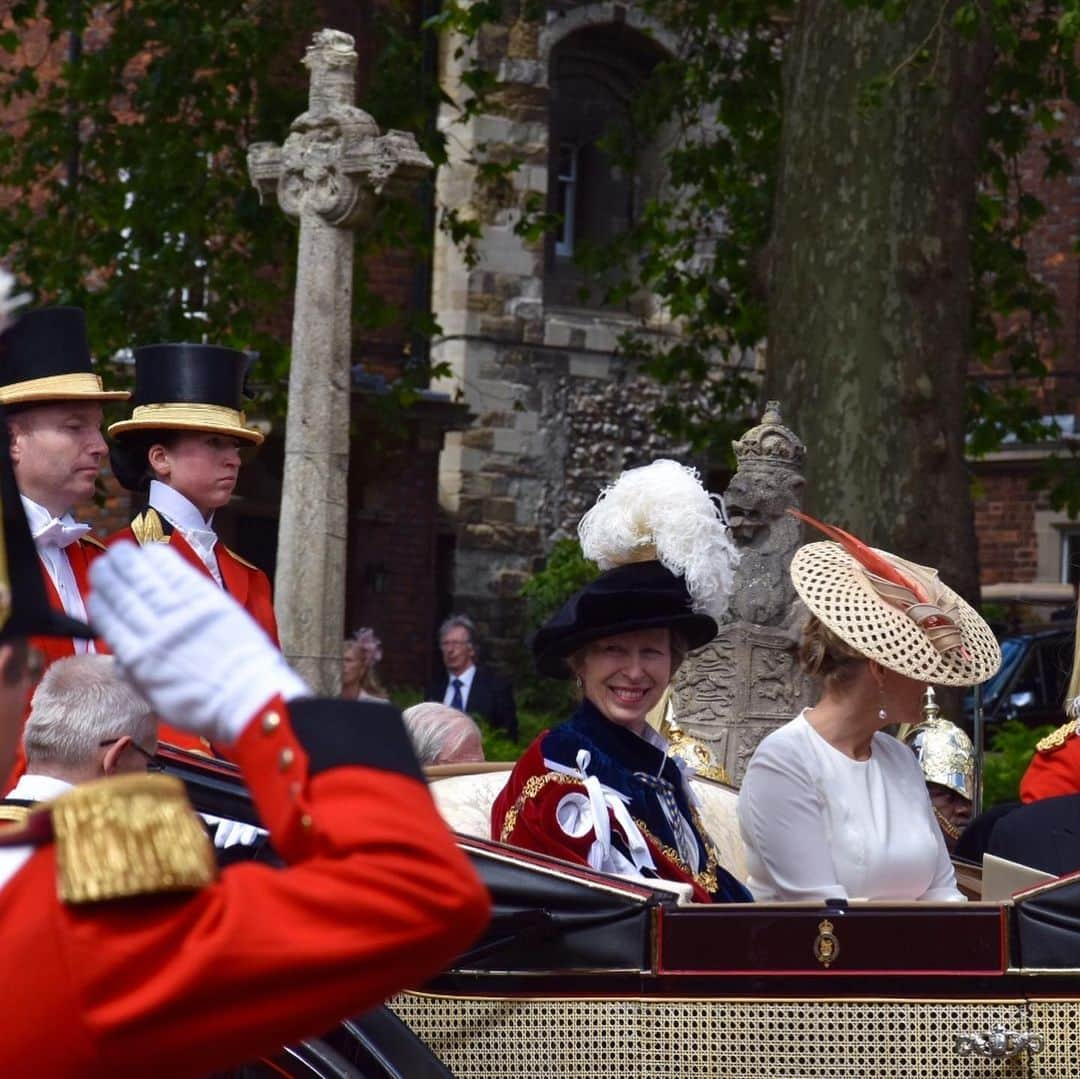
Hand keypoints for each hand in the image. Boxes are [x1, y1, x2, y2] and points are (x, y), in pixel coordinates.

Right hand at [89, 542, 308, 744]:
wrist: (248, 699)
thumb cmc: (206, 708)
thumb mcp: (160, 702)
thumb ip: (136, 677)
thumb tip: (119, 660)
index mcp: (141, 661)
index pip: (112, 625)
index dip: (101, 606)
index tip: (94, 594)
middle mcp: (157, 633)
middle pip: (127, 599)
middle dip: (111, 578)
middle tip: (102, 563)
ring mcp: (183, 615)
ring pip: (148, 584)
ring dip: (131, 564)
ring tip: (120, 550)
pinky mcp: (209, 602)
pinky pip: (179, 576)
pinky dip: (163, 562)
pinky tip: (153, 552)